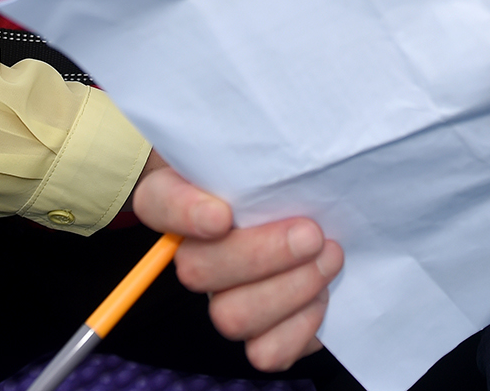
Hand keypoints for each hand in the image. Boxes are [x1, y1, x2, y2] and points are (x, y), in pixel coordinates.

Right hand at [131, 160, 341, 370]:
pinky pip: (266, 353)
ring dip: (290, 290)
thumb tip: (278, 137)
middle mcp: (197, 254)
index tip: (221, 215)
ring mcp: (227, 296)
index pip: (160, 202)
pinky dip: (300, 329)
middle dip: (263, 256)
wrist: (317, 205)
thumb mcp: (267, 142)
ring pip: (231, 317)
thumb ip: (257, 141)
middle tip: (312, 234)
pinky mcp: (264, 331)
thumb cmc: (285, 170)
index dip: (185, 214)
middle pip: (198, 271)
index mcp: (185, 197)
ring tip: (329, 257)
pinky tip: (323, 295)